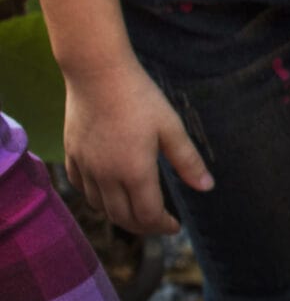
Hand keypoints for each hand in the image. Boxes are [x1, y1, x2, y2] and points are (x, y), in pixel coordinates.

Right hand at [63, 58, 208, 236]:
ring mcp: (85, 166)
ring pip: (100, 206)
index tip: (175, 226)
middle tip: (159, 224)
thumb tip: (207, 188)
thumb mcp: (171, 128)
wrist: (97, 74)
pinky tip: (107, 193)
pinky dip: (96, 198)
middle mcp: (105, 176)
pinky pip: (80, 188)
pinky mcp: (71, 154)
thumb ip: (187, 161)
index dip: (162, 226)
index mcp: (134, 172)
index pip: (147, 215)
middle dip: (143, 227)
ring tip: (137, 211)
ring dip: (119, 215)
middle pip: (122, 217)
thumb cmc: (140, 98)